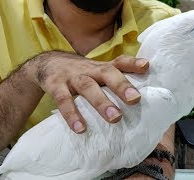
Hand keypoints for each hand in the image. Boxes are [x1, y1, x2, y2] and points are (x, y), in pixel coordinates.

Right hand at [25, 51, 148, 132]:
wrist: (47, 64)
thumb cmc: (81, 73)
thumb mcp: (97, 72)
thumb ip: (115, 81)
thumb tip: (140, 97)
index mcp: (102, 67)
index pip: (119, 62)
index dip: (132, 63)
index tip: (146, 66)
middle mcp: (89, 69)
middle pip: (107, 73)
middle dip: (121, 85)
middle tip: (135, 99)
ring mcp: (72, 77)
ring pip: (87, 86)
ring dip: (101, 102)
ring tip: (115, 118)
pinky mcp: (55, 86)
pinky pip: (63, 100)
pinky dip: (72, 114)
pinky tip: (80, 128)